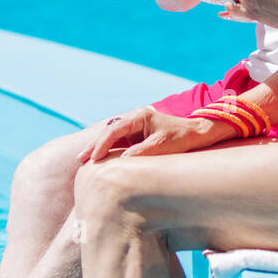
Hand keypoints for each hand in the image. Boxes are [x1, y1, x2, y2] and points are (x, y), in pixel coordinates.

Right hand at [78, 107, 230, 163]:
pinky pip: (118, 142)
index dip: (103, 143)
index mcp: (140, 117)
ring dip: (99, 148)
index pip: (115, 129)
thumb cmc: (181, 138)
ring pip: (111, 137)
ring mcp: (135, 127)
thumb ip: (143, 151)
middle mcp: (135, 119)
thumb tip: (123, 160)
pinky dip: (108, 150)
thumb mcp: (162, 145)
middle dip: (95, 145)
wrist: (196, 135)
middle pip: (109, 131)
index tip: (95, 157)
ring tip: (84, 160)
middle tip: (81, 159)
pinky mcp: (137, 136)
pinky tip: (99, 160)